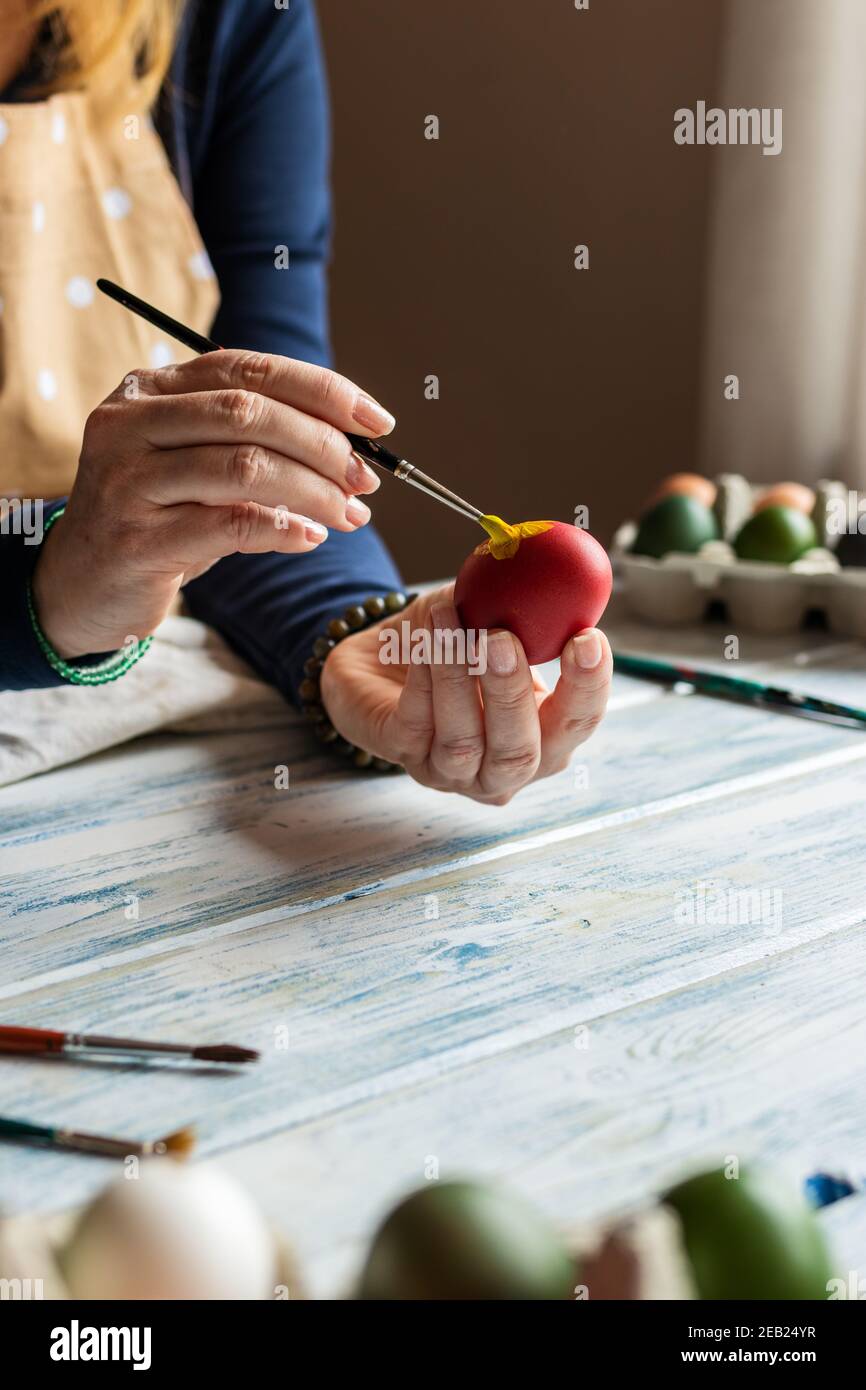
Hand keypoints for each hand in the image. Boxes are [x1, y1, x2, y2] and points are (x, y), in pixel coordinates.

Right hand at [32, 351, 394, 656]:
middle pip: (250, 413)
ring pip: (244, 466)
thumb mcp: (196, 467)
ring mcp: (127, 480)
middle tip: (365, 479)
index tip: (378, 421)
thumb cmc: (155, 519)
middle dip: (324, 444)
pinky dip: (282, 529)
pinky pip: (229, 525)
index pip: (249, 369)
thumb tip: (354, 449)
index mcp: (150, 390)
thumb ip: (255, 444)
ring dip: (313, 491)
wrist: (79, 585)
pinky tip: (310, 537)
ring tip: (348, 513)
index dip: (322, 390)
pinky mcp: (136, 540)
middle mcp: (130, 423)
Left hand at [320, 584, 611, 803]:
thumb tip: (554, 570)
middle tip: (503, 639)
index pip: (578, 724)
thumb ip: (524, 607)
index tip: (587, 637)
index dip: (588, 687)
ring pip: (462, 742)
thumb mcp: (491, 621)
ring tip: (451, 619)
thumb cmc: (449, 645)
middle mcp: (501, 769)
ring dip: (457, 676)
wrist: (380, 660)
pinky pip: (416, 723)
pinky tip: (425, 636)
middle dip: (512, 694)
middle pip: (520, 753)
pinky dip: (424, 677)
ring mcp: (450, 772)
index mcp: (543, 738)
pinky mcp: (403, 756)